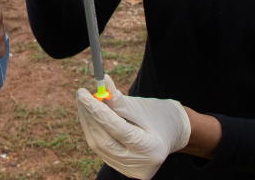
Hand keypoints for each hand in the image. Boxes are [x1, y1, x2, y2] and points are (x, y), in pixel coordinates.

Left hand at [76, 75, 190, 179]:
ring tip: (84, 102)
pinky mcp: (123, 169)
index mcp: (151, 148)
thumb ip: (119, 100)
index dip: (97, 110)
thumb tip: (102, 83)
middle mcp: (140, 164)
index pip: (117, 129)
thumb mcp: (140, 107)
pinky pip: (101, 149)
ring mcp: (130, 170)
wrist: (173, 134)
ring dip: (88, 122)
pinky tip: (90, 116)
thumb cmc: (158, 116)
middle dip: (89, 116)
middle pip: (104, 140)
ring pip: (99, 146)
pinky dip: (94, 131)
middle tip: (81, 94)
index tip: (83, 93)